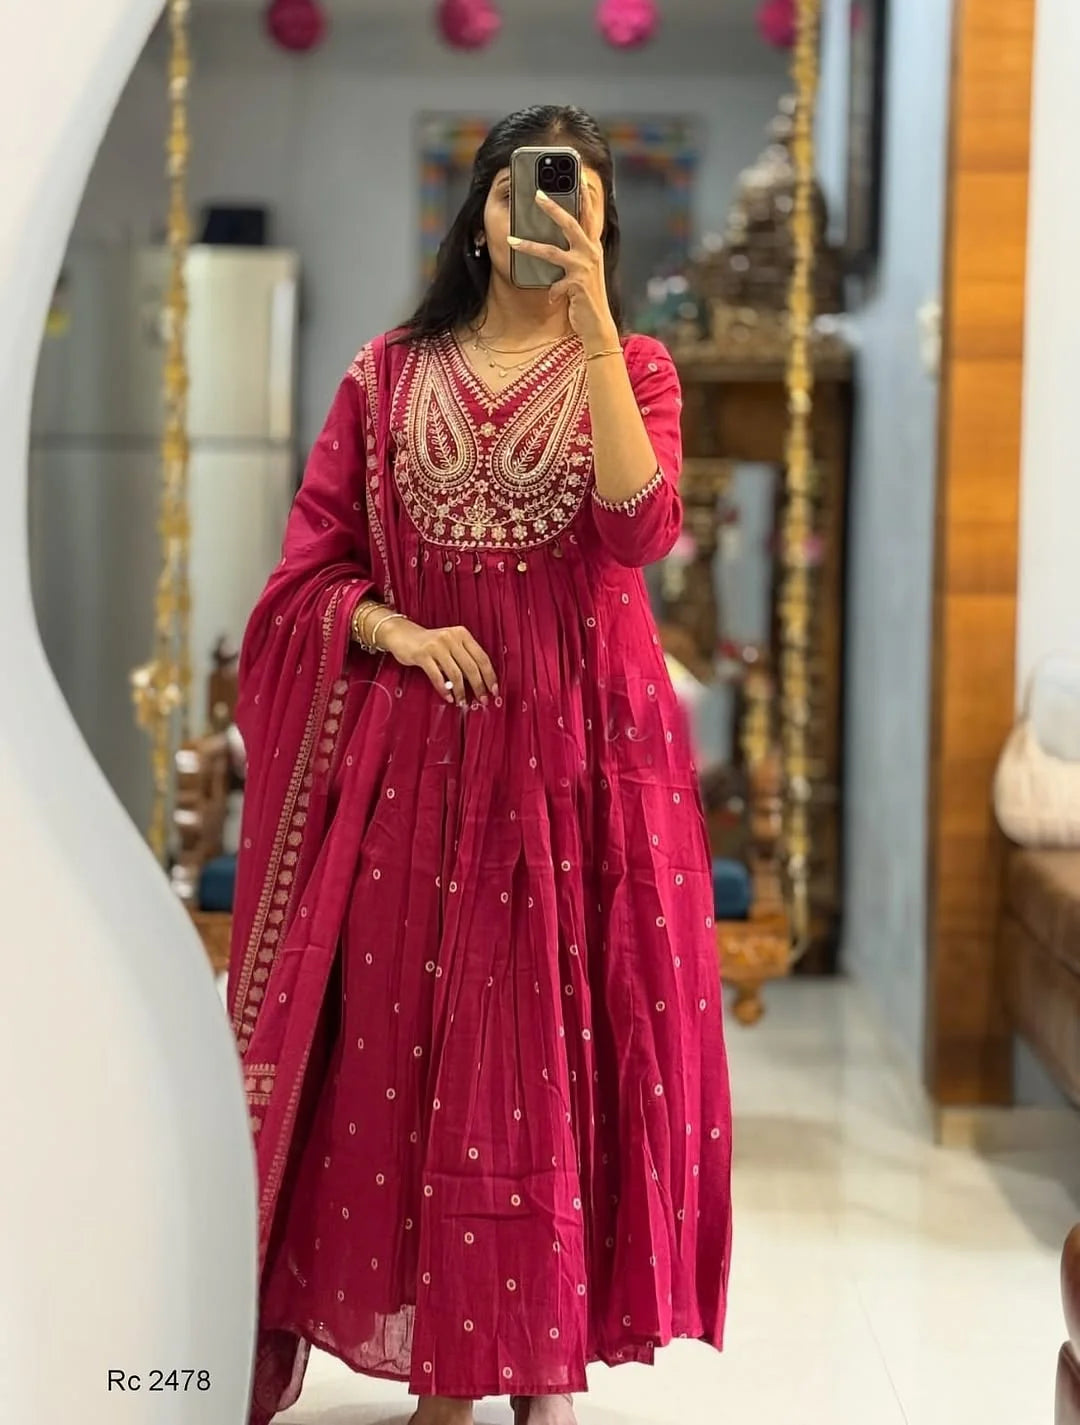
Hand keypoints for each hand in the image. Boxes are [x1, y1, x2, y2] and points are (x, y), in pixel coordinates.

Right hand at [380, 617, 498, 706]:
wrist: (403, 634)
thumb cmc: (430, 643)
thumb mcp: (450, 644)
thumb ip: (464, 657)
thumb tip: (479, 682)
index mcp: (462, 634)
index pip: (482, 657)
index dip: (490, 676)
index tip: (493, 690)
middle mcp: (451, 638)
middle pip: (471, 667)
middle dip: (479, 686)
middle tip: (482, 700)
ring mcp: (437, 646)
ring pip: (455, 674)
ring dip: (461, 691)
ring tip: (463, 702)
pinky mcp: (423, 655)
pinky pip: (437, 677)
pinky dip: (444, 690)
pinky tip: (448, 697)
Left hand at [507, 178, 618, 352]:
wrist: (598, 325)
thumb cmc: (588, 298)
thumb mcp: (583, 273)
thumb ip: (573, 257)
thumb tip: (555, 249)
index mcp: (593, 248)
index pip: (589, 216)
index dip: (584, 196)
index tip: (578, 177)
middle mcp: (591, 253)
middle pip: (570, 223)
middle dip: (552, 206)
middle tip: (536, 193)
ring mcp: (584, 268)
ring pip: (552, 251)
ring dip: (529, 246)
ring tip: (511, 241)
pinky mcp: (577, 284)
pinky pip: (555, 284)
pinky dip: (552, 292)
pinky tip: (552, 299)